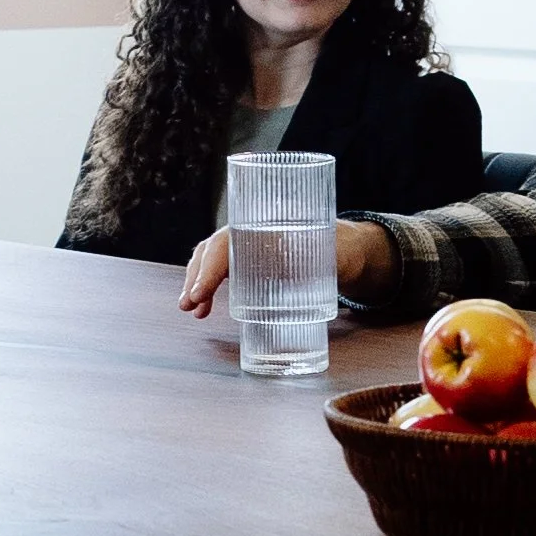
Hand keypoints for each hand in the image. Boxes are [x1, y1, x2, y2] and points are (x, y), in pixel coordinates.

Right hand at [179, 219, 394, 316]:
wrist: (346, 247)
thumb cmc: (340, 248)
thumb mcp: (337, 254)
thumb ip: (330, 259)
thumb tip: (326, 266)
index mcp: (269, 225)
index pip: (229, 241)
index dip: (211, 267)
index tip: (200, 292)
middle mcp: (253, 231)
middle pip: (214, 249)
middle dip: (197, 277)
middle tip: (190, 304)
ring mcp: (249, 245)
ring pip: (212, 257)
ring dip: (197, 282)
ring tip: (192, 309)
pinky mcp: (251, 260)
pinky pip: (221, 267)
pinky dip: (207, 284)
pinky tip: (202, 304)